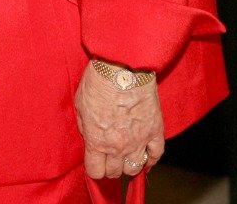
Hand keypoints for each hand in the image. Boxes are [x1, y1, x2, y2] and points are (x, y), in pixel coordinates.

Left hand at [74, 61, 163, 179]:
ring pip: (134, 168)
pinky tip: (145, 158)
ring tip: (125, 155)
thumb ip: (85, 127)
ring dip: (128, 164)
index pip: (95, 171)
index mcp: (97, 140)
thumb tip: (90, 138)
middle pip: (114, 171)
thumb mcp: (80, 104)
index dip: (94, 166)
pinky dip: (151, 160)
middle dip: (109, 165)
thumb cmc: (98, 81)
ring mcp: (139, 141)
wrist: (122, 66)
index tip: (94, 160)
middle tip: (108, 155)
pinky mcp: (155, 131)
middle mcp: (118, 146)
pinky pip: (156, 155)